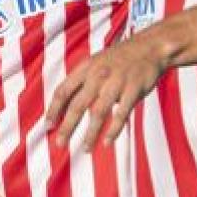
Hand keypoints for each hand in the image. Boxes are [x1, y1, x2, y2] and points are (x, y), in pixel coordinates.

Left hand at [45, 34, 167, 151]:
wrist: (149, 47)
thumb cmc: (119, 59)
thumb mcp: (96, 63)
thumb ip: (82, 81)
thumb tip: (65, 106)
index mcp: (86, 68)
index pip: (64, 90)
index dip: (54, 109)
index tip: (47, 125)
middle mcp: (98, 75)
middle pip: (78, 105)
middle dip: (67, 126)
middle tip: (60, 143)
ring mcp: (116, 82)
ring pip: (98, 112)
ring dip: (90, 134)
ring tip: (85, 149)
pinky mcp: (133, 90)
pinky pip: (121, 114)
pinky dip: (113, 130)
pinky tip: (107, 142)